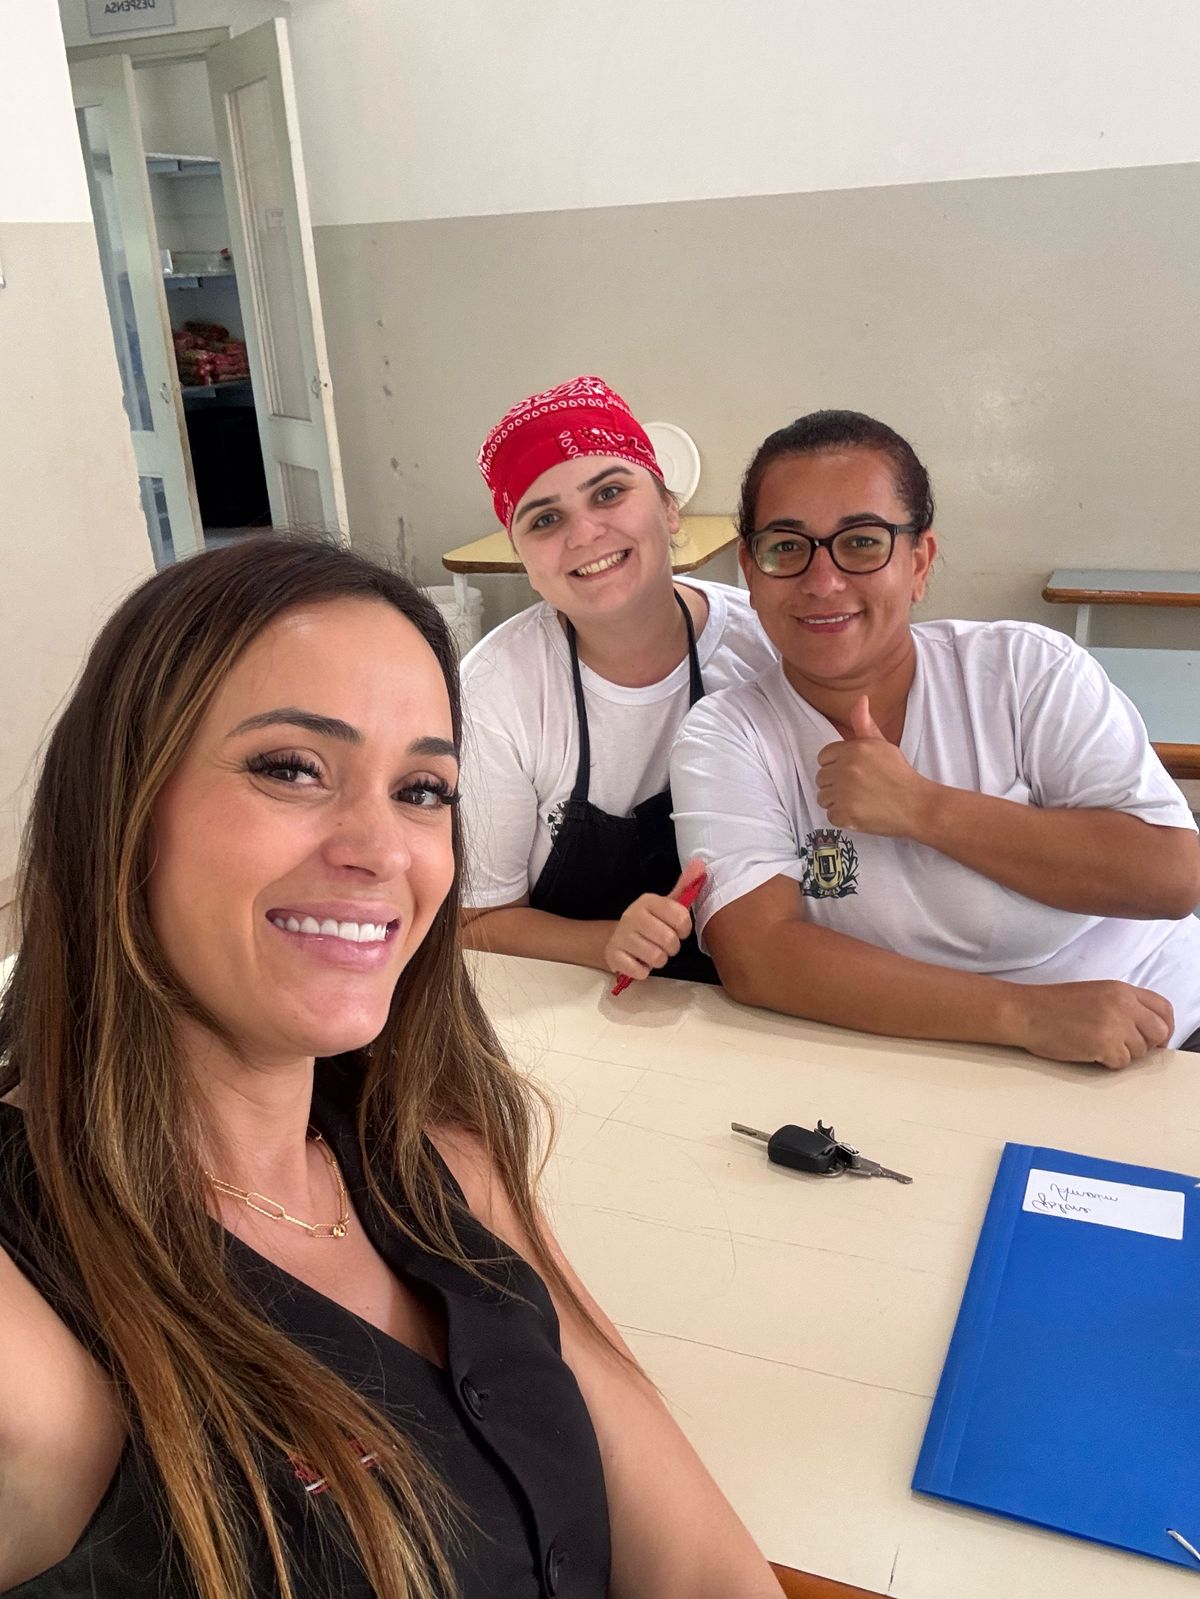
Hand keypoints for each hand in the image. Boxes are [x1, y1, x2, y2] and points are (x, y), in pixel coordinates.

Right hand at [603, 859, 703, 982]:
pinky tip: (638, 961)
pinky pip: (640, 971)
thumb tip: (701, 863)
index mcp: (648, 901)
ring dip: (659, 960)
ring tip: (652, 952)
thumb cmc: (649, 923)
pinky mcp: (613, 956)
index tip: (677, 930)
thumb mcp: (666, 904)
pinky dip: (643, 971)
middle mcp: (632, 915)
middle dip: (672, 948)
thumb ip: (684, 887)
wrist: (617, 939)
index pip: (682, 918)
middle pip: (669, 940)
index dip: (684, 929)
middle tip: (664, 944)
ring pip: (657, 957)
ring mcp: (621, 935)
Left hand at [815, 696, 932, 837]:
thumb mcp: (882, 745)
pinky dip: (843, 817)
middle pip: (821, 777)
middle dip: (836, 783)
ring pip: (823, 797)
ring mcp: (844, 793)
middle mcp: (846, 769)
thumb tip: (860, 699)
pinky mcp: (846, 814)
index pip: (824, 757)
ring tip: (859, 800)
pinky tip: (860, 812)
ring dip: (837, 801)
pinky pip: (830, 816)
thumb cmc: (899, 774)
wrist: (916, 804)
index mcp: (853, 750)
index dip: (837, 765)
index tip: (853, 772)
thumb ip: (864, 725)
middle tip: (858, 787)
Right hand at [1011, 980, 1174, 1068]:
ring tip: (1098, 1045)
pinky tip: (1090, 1051)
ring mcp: (1115, 1025)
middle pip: (1158, 1032)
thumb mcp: (1096, 993)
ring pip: (1139, 1051)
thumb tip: (1145, 1029)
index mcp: (1121, 990)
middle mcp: (1122, 1005)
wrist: (1027, 1013)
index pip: (1163, 1009)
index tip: (1157, 1038)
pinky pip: (1121, 1063)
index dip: (1165, 1027)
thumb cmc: (1052, 1005)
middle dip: (1147, 1044)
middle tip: (1128, 1048)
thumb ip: (1123, 1005)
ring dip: (1122, 1053)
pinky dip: (1108, 1062)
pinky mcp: (1104, 1045)